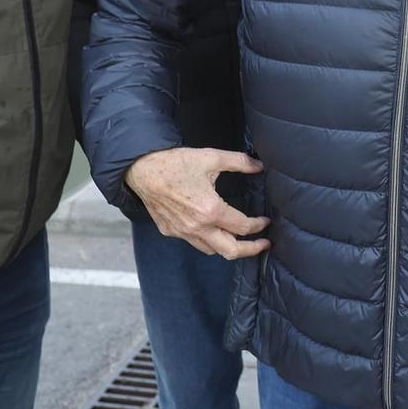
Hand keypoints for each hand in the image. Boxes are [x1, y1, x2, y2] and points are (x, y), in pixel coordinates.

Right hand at [126, 148, 268, 258]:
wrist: (142, 169)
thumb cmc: (176, 162)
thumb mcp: (212, 157)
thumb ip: (240, 162)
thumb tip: (260, 166)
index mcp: (211, 210)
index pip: (242, 227)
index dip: (258, 226)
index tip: (265, 222)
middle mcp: (197, 226)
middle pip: (231, 251)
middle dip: (250, 250)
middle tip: (262, 245)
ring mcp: (182, 232)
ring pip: (211, 250)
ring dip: (227, 246)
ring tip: (238, 238)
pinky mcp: (170, 231)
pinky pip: (193, 242)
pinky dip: (207, 240)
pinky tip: (212, 229)